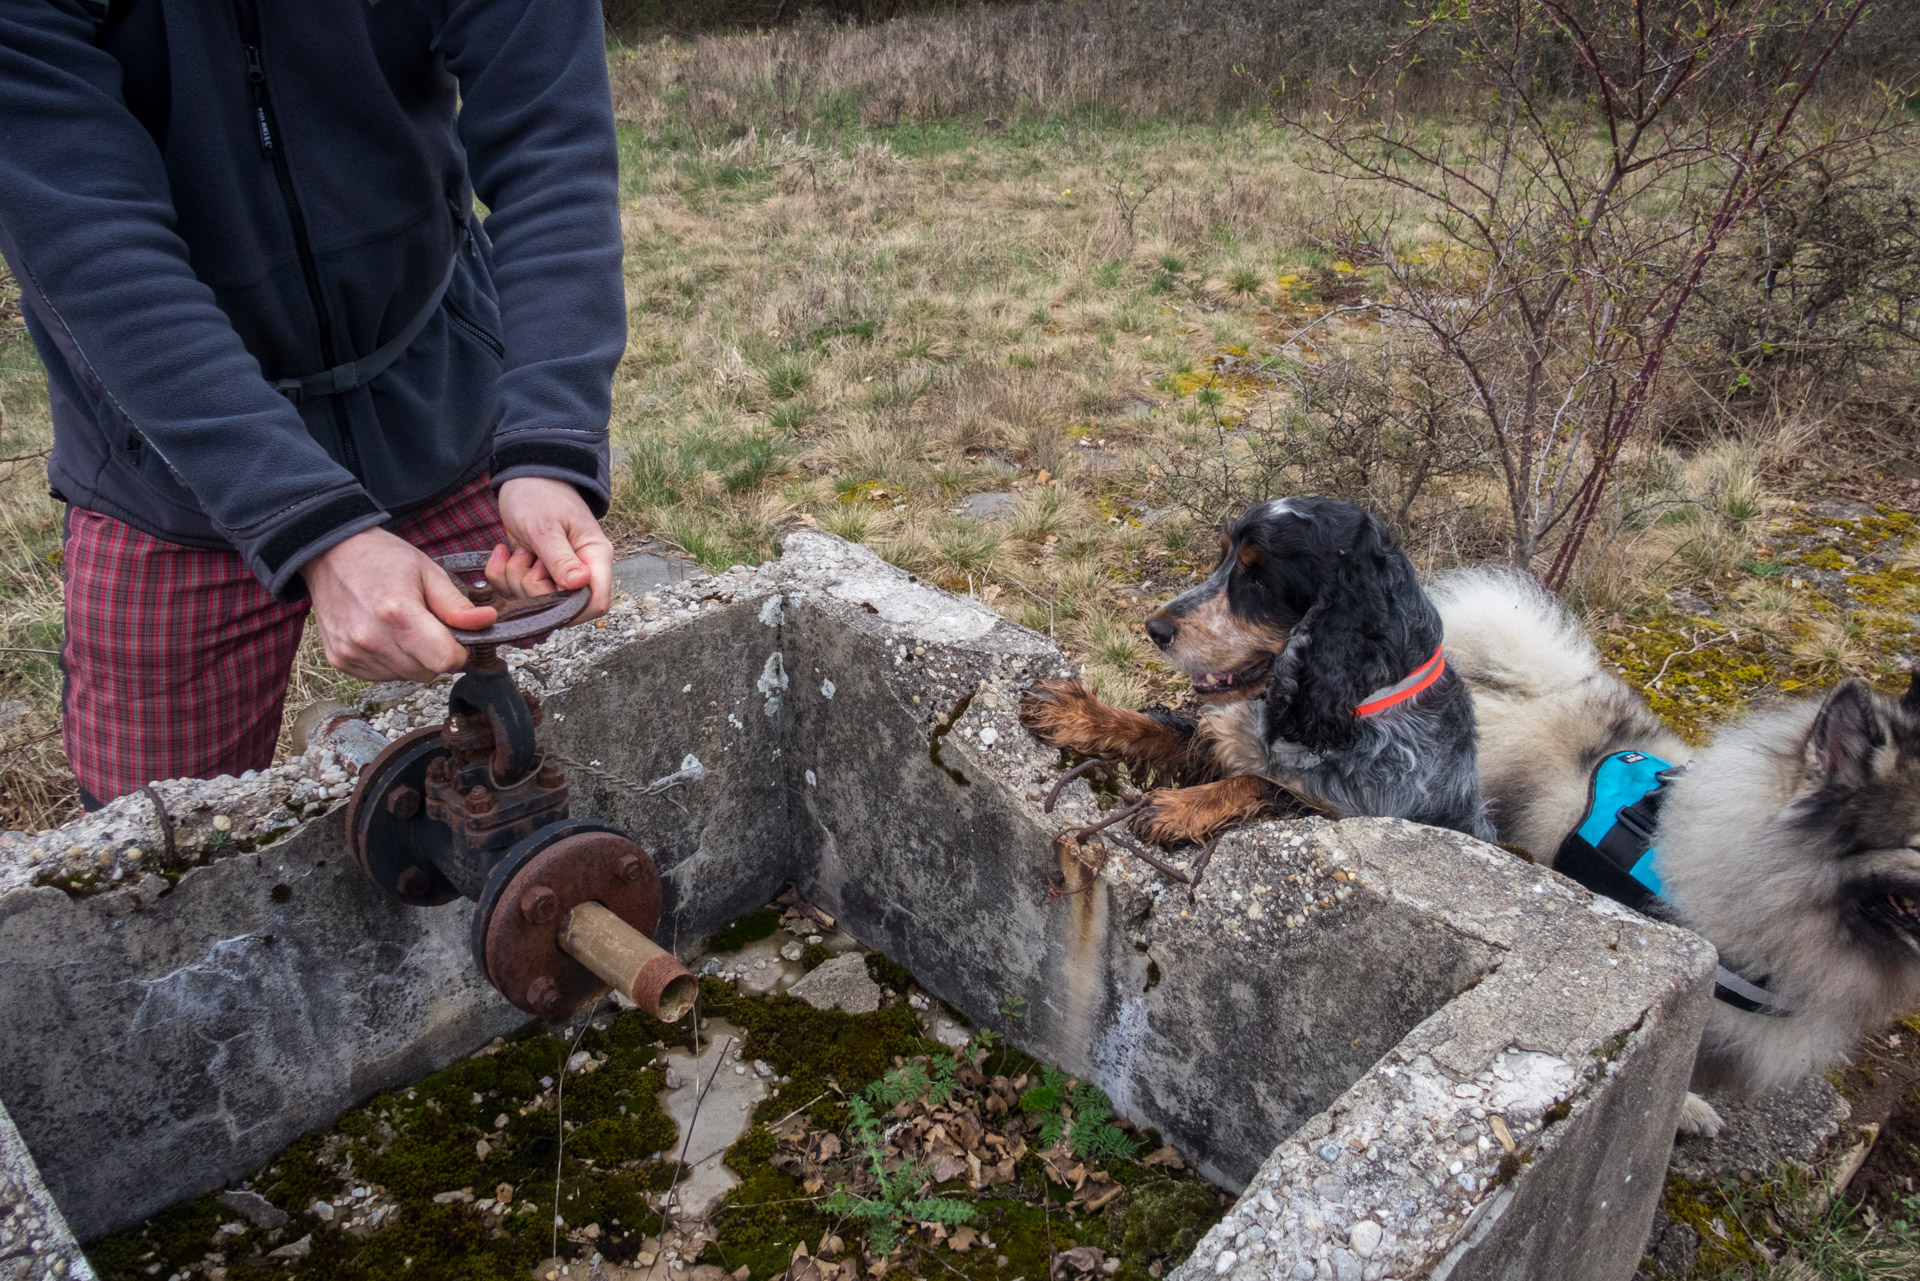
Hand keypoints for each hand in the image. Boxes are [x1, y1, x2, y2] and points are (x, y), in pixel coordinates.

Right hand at [302, 527, 497, 682]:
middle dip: (436, 655)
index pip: (444, 660)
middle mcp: (371, 638)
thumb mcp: (428, 571)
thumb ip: (456, 605)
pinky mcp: (340, 660)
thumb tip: (486, 623)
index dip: (459, 652)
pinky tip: (383, 634)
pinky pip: (381, 675)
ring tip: (402, 627)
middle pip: (427, 672)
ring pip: (405, 676)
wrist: (331, 555)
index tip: (457, 638)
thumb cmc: (382, 559)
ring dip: (413, 659)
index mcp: (398, 614)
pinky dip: (390, 661)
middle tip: (427, 626)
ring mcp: (352, 652)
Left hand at [494, 476, 612, 621]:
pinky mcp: (536, 573)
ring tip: (519, 548)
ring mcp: (557, 574)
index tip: (546, 592)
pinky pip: (515, 590)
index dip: (573, 610)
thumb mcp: (545, 527)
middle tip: (528, 557)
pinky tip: (506, 552)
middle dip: (533, 588)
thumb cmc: (540, 495)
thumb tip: (579, 584)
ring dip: (516, 577)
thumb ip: (561, 559)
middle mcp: (580, 570)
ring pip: (535, 601)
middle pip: (561, 607)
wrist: (523, 478)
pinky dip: (503, 574)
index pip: (596, 603)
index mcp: (594, 558)